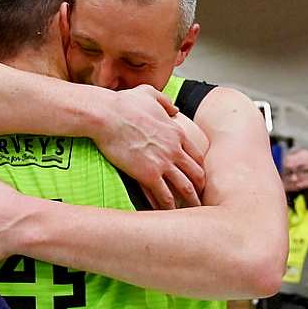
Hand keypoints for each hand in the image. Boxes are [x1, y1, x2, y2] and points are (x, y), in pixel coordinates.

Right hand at [94, 85, 205, 209]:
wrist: (107, 115)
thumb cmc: (123, 103)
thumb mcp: (149, 94)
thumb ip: (165, 101)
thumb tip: (175, 108)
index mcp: (176, 133)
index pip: (196, 156)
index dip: (199, 170)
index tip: (198, 179)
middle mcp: (174, 149)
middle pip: (196, 174)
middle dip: (199, 189)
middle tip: (200, 201)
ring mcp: (163, 163)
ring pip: (184, 188)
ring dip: (189, 202)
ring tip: (191, 213)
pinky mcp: (148, 174)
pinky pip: (163, 196)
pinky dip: (167, 207)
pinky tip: (168, 214)